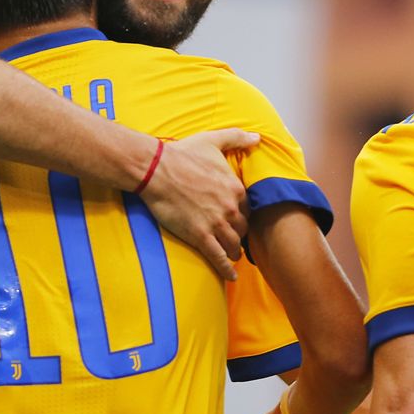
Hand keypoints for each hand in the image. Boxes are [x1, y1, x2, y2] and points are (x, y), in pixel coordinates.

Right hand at [140, 128, 258, 280]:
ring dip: (234, 251)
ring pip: (233, 244)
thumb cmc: (182, 154)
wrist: (156, 170)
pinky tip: (231, 276)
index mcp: (235, 187)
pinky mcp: (200, 236)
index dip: (242, 215)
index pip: (247, 208)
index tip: (238, 219)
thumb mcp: (213, 140)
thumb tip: (257, 137)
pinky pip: (218, 257)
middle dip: (239, 234)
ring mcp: (216, 224)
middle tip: (235, 238)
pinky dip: (226, 269)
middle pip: (243, 228)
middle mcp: (230, 208)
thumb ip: (237, 137)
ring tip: (232, 255)